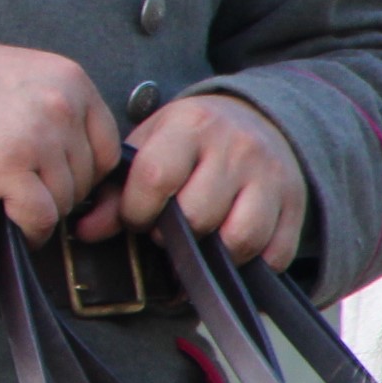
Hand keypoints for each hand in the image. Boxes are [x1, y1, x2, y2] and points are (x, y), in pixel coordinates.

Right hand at [0, 37, 121, 243]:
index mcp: (71, 79)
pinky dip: (31, 230)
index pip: (106, 147)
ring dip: (39, 210)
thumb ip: (54, 107)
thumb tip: (69, 164)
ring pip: (64, 201)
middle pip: (86, 178)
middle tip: (24, 192)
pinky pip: (40, 217)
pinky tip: (14, 226)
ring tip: (7, 202)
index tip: (57, 181)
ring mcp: (39, 137)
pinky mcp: (11, 168)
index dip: (82, 172)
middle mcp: (63, 105)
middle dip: (58, 192)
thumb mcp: (20, 76)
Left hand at [76, 94, 307, 265]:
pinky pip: (275, 254)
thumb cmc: (190, 141)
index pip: (156, 177)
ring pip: (239, 239)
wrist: (258, 118)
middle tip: (168, 231)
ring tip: (199, 244)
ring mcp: (271, 177)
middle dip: (175, 235)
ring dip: (212, 254)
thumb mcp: (150, 146)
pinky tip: (230, 252)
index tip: (135, 219)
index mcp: (191, 126)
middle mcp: (236, 148)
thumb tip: (85, 232)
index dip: (137, 211)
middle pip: (198, 215)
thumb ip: (113, 189)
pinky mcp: (296, 204)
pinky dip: (250, 264)